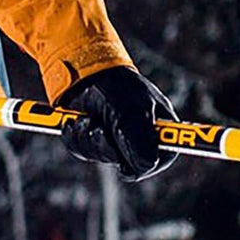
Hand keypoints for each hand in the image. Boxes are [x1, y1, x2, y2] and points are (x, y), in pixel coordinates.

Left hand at [57, 66, 176, 181]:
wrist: (81, 72)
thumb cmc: (114, 86)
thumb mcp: (130, 112)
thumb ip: (139, 140)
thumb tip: (146, 166)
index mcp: (159, 125)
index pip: (163, 157)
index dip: (146, 164)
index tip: (127, 164)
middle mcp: (140, 134)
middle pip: (128, 164)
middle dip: (107, 147)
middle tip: (98, 128)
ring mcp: (117, 137)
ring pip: (103, 157)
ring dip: (89, 139)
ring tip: (86, 119)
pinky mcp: (96, 138)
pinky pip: (85, 151)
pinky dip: (77, 138)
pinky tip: (77, 121)